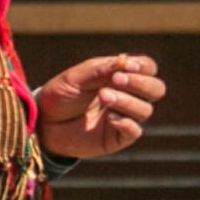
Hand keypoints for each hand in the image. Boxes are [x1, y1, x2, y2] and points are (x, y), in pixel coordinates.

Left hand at [36, 53, 165, 159]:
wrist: (43, 123)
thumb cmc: (59, 95)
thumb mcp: (76, 77)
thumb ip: (101, 70)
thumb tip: (125, 61)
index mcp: (119, 76)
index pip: (147, 68)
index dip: (143, 66)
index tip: (127, 66)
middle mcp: (126, 96)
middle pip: (156, 89)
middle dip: (141, 83)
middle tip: (116, 80)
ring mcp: (123, 117)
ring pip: (146, 109)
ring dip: (127, 100)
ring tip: (103, 96)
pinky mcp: (117, 137)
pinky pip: (134, 130)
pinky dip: (126, 122)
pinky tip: (109, 117)